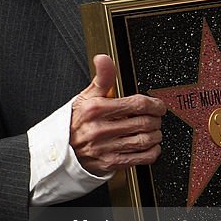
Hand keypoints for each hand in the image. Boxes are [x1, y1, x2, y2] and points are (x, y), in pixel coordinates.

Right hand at [69, 54, 165, 174]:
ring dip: (156, 135)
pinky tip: (150, 146)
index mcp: (95, 109)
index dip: (155, 104)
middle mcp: (99, 129)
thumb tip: (103, 58)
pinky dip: (152, 151)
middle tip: (155, 118)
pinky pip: (141, 158)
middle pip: (144, 122)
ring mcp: (104, 147)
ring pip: (145, 140)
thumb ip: (102, 77)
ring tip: (153, 131)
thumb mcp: (87, 96)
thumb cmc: (77, 121)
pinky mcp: (109, 162)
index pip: (137, 104)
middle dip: (156, 119)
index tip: (158, 106)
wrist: (62, 148)